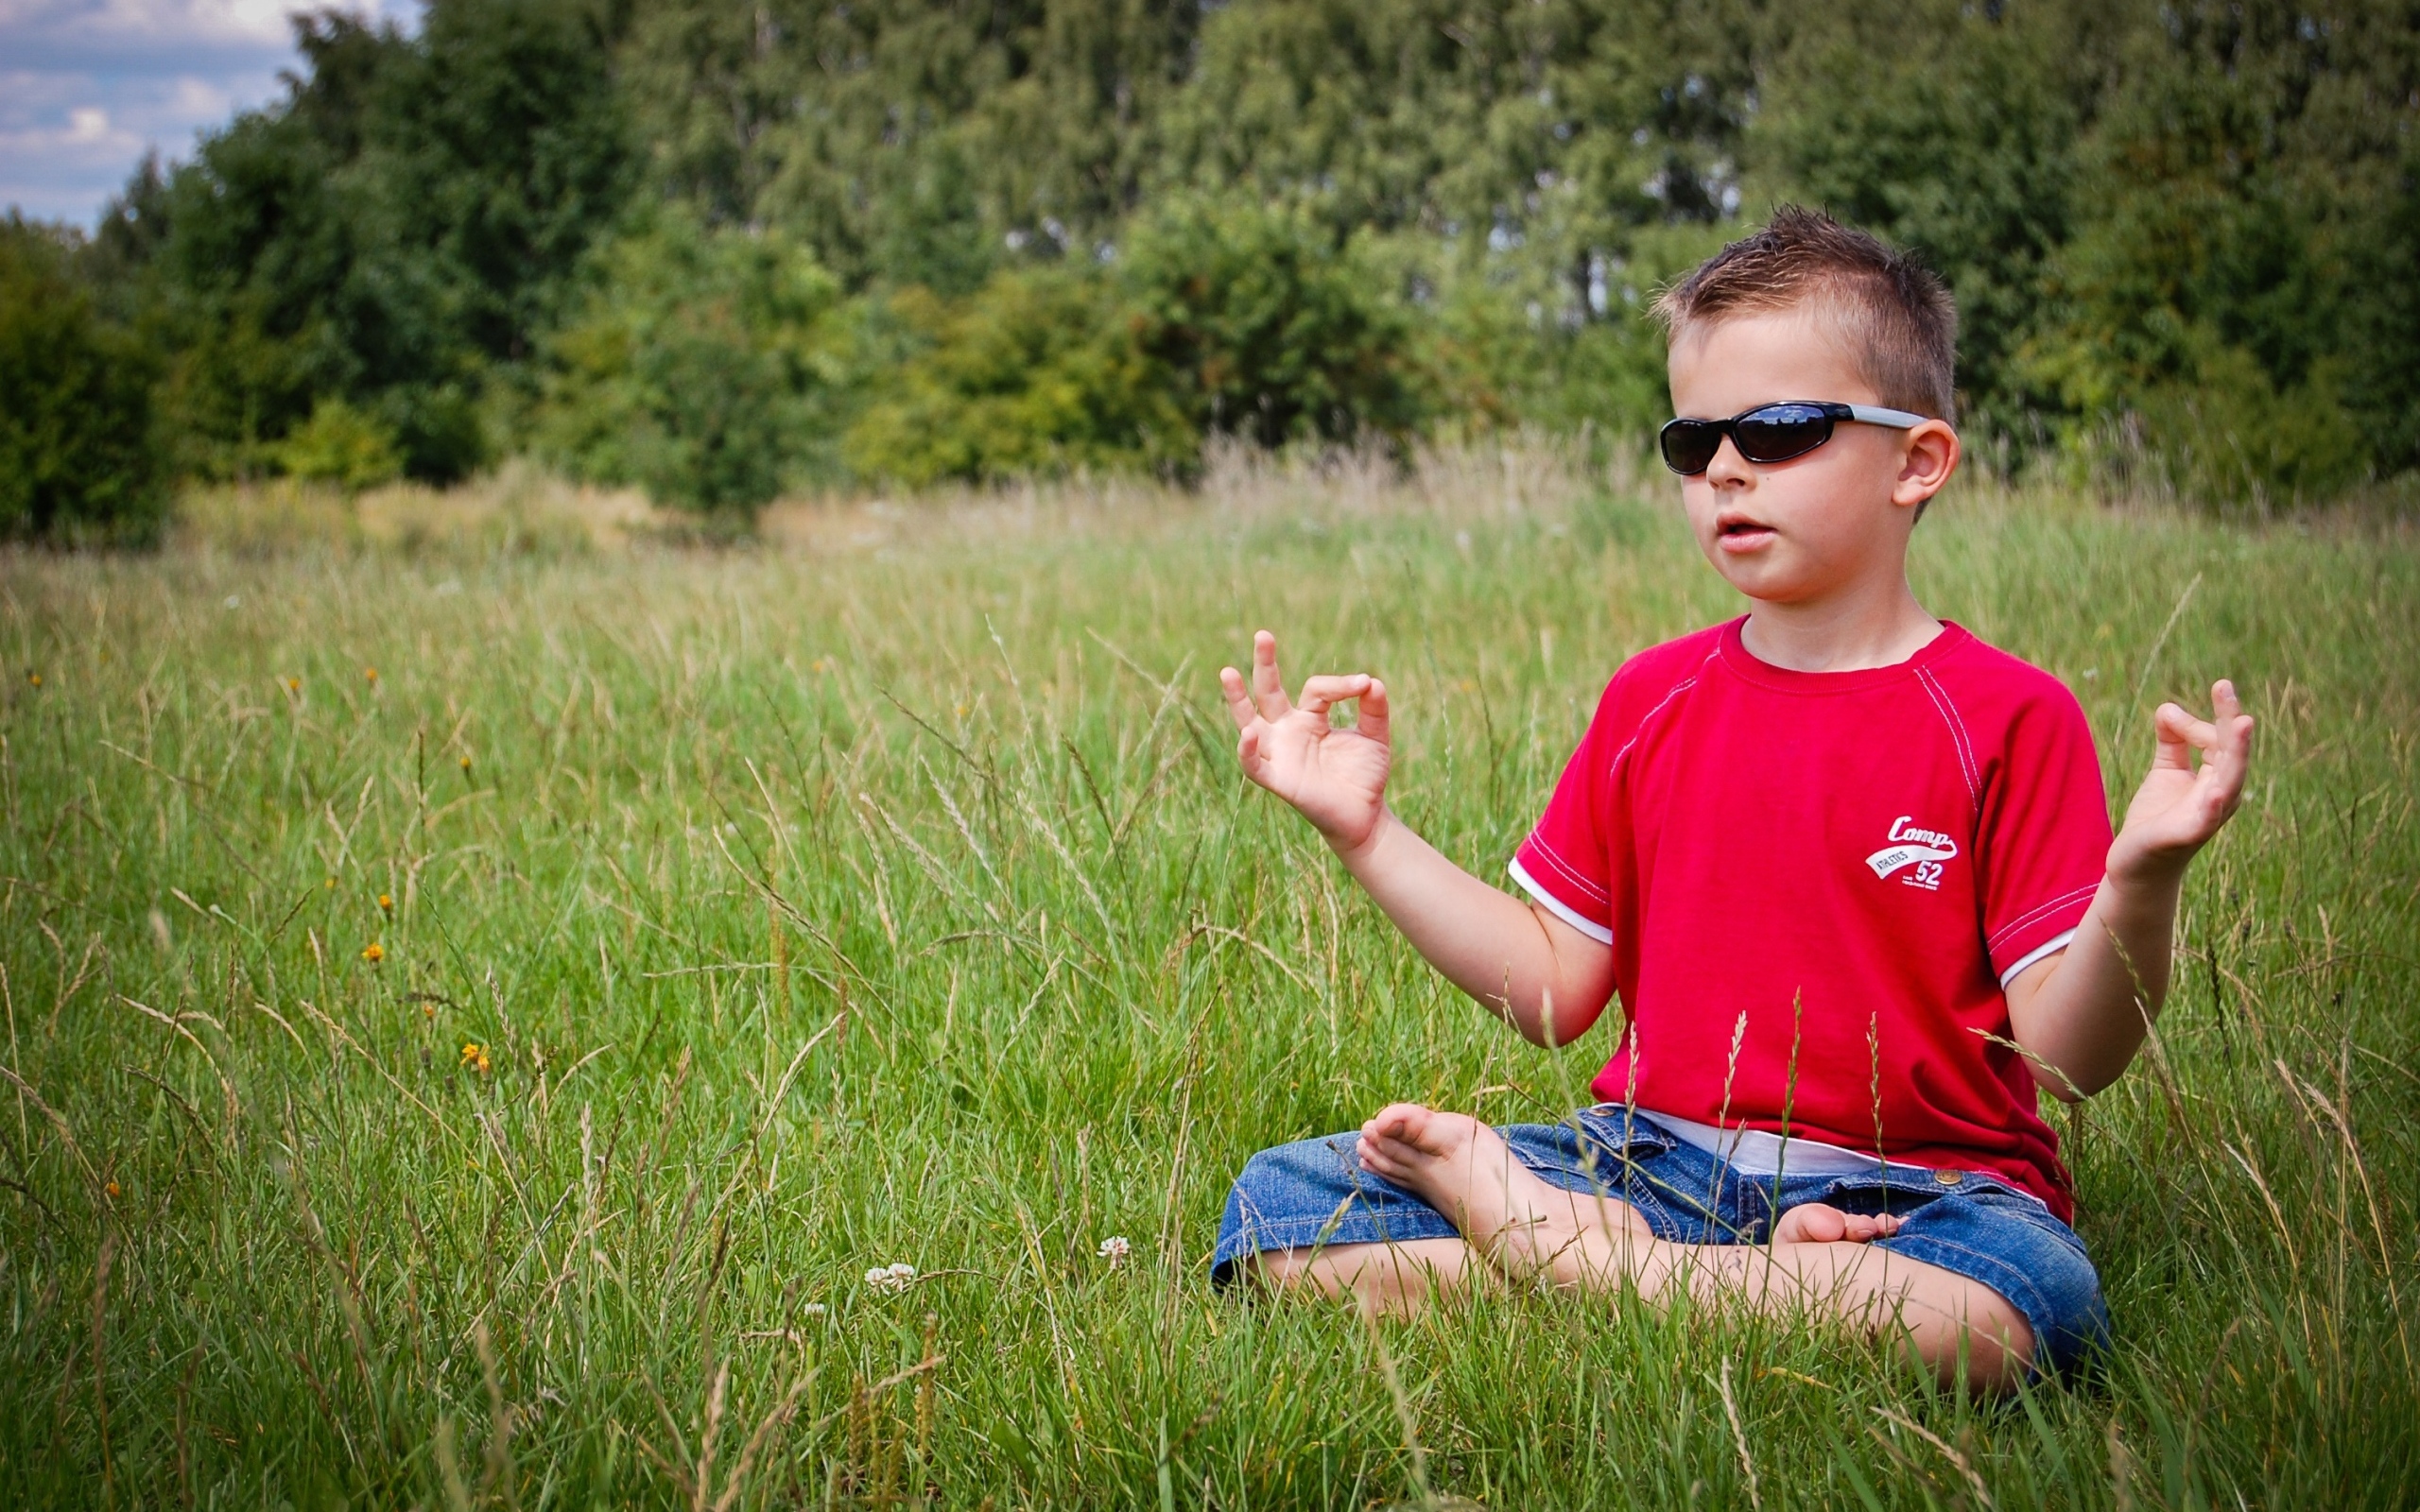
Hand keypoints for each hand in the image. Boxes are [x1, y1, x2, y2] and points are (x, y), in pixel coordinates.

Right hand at [1219, 631, 1391, 853]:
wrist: (1365, 816)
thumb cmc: (1365, 775)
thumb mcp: (1375, 736)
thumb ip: (1374, 709)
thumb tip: (1372, 681)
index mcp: (1309, 718)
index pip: (1315, 689)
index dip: (1339, 685)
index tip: (1363, 685)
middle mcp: (1288, 731)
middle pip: (1269, 691)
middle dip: (1264, 664)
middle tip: (1263, 634)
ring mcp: (1280, 753)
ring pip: (1250, 722)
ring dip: (1237, 699)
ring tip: (1228, 672)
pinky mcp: (1278, 779)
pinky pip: (1255, 764)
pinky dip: (1248, 750)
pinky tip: (1248, 733)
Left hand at [2109, 679, 2254, 881]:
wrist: (2136, 862)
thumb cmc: (2157, 816)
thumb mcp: (2166, 770)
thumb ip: (2172, 739)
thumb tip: (2168, 707)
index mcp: (2218, 777)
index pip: (2220, 739)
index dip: (2200, 721)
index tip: (2174, 712)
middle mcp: (2221, 795)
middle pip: (2233, 753)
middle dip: (2231, 721)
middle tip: (2225, 687)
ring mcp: (2208, 816)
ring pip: (2229, 780)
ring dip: (2236, 753)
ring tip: (2242, 724)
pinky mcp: (2188, 835)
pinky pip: (2206, 820)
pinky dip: (2213, 805)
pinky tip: (2216, 792)